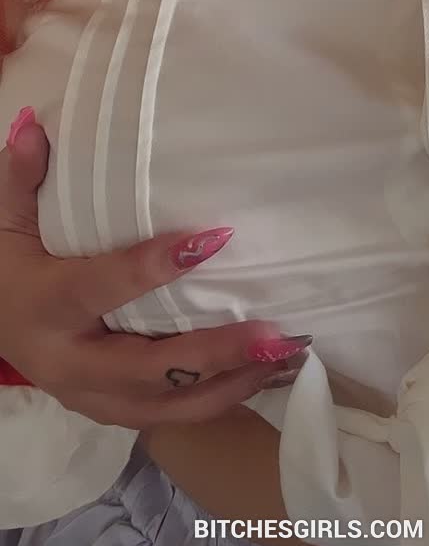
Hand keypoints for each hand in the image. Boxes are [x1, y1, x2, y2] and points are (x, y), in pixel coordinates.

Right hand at [0, 109, 311, 426]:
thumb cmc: (9, 268)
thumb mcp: (5, 223)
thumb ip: (22, 178)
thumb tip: (38, 128)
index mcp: (46, 307)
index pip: (101, 288)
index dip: (152, 268)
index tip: (211, 239)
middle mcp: (70, 364)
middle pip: (147, 369)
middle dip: (212, 353)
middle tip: (270, 332)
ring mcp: (94, 398)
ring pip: (168, 407)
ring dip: (230, 383)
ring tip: (285, 355)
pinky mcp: (115, 413)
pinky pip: (173, 417)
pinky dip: (221, 399)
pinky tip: (265, 376)